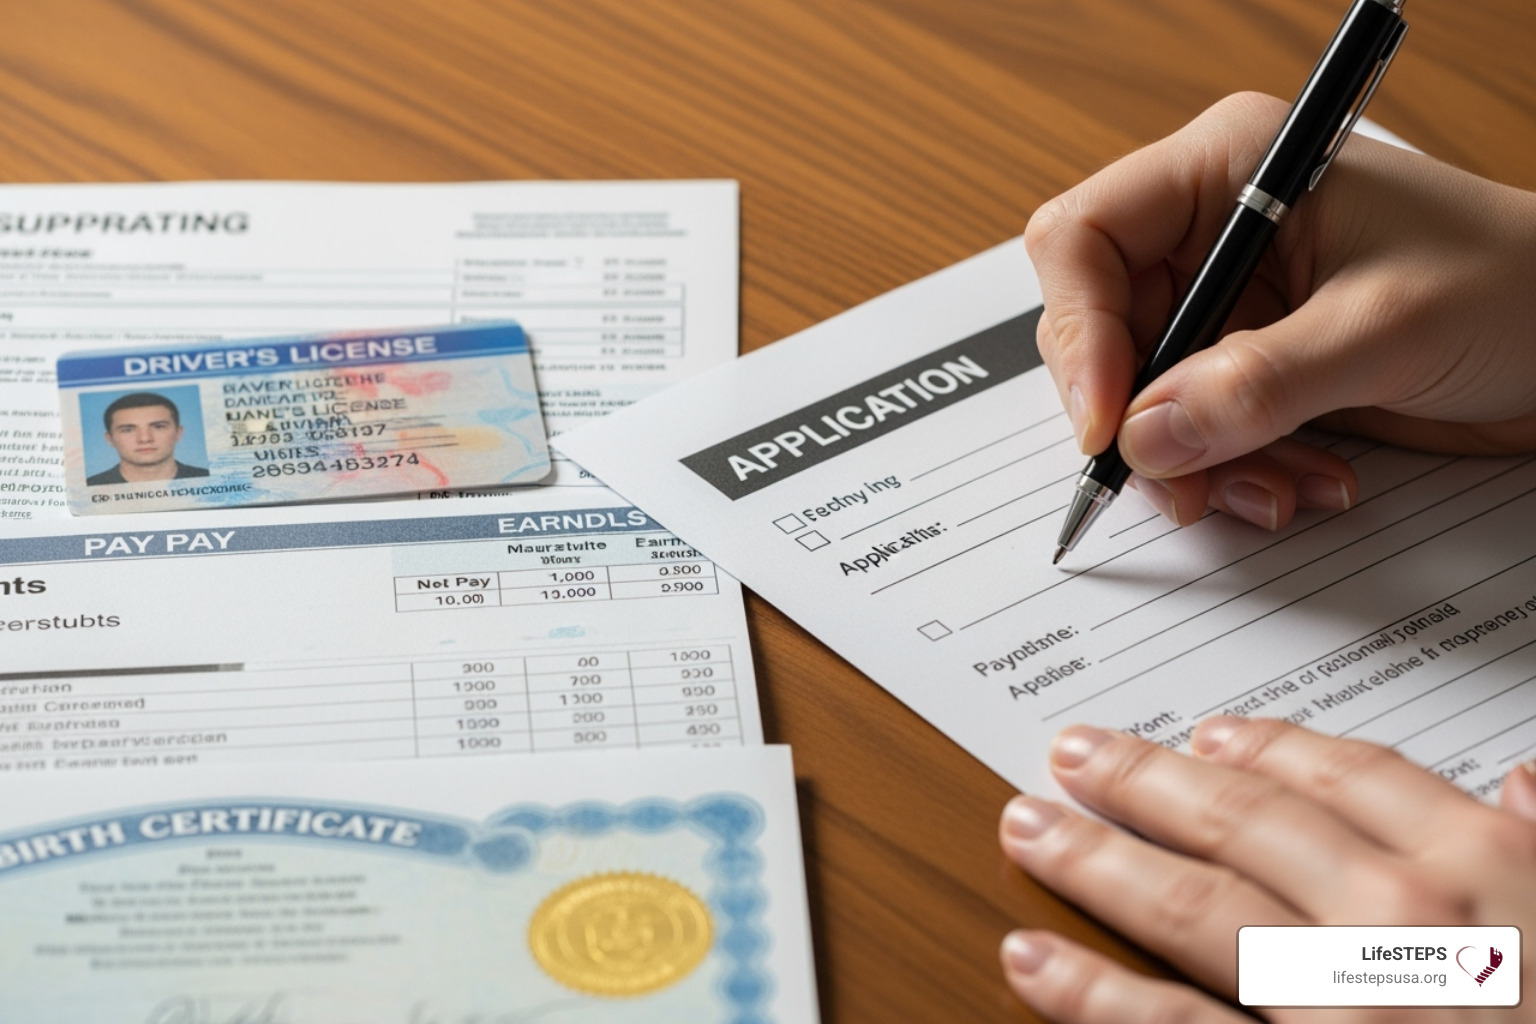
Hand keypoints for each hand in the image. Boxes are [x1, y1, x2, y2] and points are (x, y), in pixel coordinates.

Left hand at [996, 717, 1535, 1021]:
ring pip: (1191, 910)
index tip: (1212, 733)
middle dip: (1146, 782)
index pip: (1351, 778)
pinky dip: (1094, 996)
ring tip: (1029, 826)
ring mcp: (1343, 1005)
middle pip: (1242, 823)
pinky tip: (1035, 963)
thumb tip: (1524, 785)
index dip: (1268, 747)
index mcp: (1487, 872)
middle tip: (1077, 754)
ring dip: (1095, 861)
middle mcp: (1400, 924)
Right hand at [1025, 92, 1535, 530]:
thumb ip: (1258, 384)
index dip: (1081, 333)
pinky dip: (1235, 473)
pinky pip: (1195, 432)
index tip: (1109, 423)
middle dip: (1141, 419)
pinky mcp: (1249, 366)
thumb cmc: (1518, 284)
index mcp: (1229, 170)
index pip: (1085, 240)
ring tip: (1281, 490)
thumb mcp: (1386, 329)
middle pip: (1103, 331)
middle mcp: (1212, 233)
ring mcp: (1229, 303)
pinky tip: (1306, 481)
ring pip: (1144, 398)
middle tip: (1182, 484)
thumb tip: (1143, 437)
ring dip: (1199, 462)